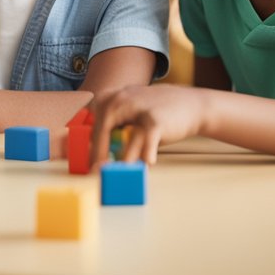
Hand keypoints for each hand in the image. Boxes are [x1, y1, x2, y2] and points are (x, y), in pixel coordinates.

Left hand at [89, 84, 209, 166]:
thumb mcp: (128, 114)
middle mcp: (121, 99)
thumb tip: (93, 152)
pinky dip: (146, 152)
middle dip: (98, 153)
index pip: (92, 122)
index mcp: (110, 98)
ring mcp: (138, 108)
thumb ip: (112, 129)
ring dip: (121, 160)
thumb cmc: (153, 115)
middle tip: (95, 172)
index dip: (87, 143)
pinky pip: (147, 139)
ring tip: (115, 175)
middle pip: (102, 129)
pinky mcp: (155, 119)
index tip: (85, 162)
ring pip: (124, 138)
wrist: (189, 104)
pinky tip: (146, 163)